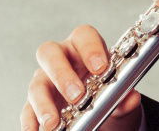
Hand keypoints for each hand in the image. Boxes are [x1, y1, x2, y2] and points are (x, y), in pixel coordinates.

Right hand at [22, 24, 142, 130]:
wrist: (101, 115)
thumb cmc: (107, 94)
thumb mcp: (119, 95)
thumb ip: (124, 95)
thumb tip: (131, 98)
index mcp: (83, 48)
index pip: (83, 36)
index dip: (91, 48)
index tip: (102, 68)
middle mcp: (61, 59)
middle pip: (51, 53)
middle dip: (63, 74)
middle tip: (78, 96)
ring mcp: (45, 81)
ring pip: (36, 83)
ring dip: (44, 104)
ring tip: (54, 124)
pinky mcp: (34, 104)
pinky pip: (27, 110)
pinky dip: (31, 122)